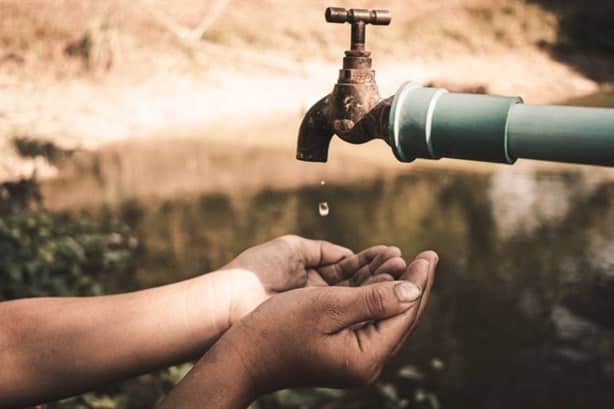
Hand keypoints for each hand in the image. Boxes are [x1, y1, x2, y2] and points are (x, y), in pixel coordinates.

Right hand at [216, 251, 437, 394]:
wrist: (242, 356)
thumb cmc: (278, 328)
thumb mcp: (328, 307)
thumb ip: (373, 299)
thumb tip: (413, 290)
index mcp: (366, 357)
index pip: (404, 314)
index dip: (419, 281)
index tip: (430, 254)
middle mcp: (365, 363)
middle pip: (400, 318)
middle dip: (414, 284)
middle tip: (429, 256)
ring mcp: (354, 359)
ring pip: (385, 318)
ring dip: (395, 288)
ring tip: (407, 261)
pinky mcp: (342, 352)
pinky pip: (369, 320)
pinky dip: (377, 298)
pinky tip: (381, 280)